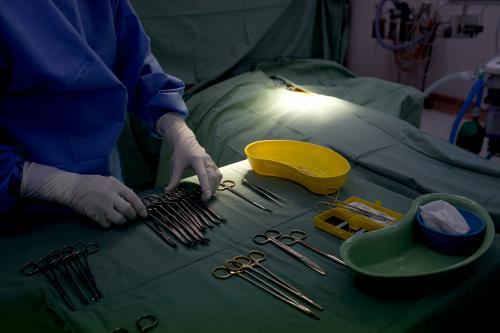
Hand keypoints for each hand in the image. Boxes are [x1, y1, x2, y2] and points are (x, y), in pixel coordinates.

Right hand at [20, 162, 146, 227]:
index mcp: (115, 185)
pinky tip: (106, 218)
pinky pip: (107, 224)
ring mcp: (102, 207)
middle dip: (132, 215)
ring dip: (121, 221)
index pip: (133, 198)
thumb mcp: (108, 180)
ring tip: (119, 217)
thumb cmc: (92, 183)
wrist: (72, 188)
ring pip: (119, 219)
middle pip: (127, 210)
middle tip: (131, 216)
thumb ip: (120, 189)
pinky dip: (109, 223)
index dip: (140, 208)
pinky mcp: (95, 215)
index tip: (144, 214)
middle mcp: (110, 196)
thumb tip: (133, 200)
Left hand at [156, 113, 221, 200]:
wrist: (186, 141)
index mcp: (197, 160)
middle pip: (212, 177)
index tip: (206, 197)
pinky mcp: (213, 163)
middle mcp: (206, 160)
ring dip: (214, 186)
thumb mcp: (176, 165)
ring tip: (208, 194)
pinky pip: (218, 174)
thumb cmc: (181, 153)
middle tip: (204, 199)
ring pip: (217, 176)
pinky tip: (211, 188)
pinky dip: (216, 182)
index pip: (203, 175)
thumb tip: (167, 191)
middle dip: (210, 189)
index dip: (206, 186)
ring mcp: (211, 161)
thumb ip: (174, 179)